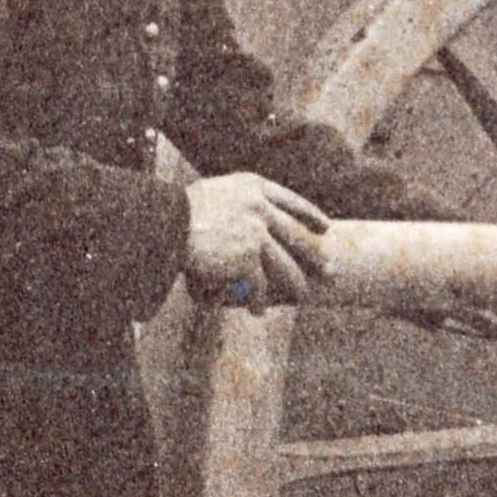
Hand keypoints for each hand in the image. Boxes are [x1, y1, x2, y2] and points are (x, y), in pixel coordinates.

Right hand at [183, 173, 330, 306]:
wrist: (166, 223)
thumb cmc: (177, 212)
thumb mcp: (214, 195)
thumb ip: (236, 205)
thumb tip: (253, 226)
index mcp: (252, 187)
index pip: (291, 201)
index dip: (310, 215)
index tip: (325, 226)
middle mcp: (260, 207)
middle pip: (296, 234)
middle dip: (316, 254)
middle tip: (330, 269)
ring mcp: (256, 232)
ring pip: (284, 264)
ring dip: (294, 284)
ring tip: (300, 297)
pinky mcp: (248, 257)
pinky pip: (259, 283)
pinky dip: (258, 299)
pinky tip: (257, 309)